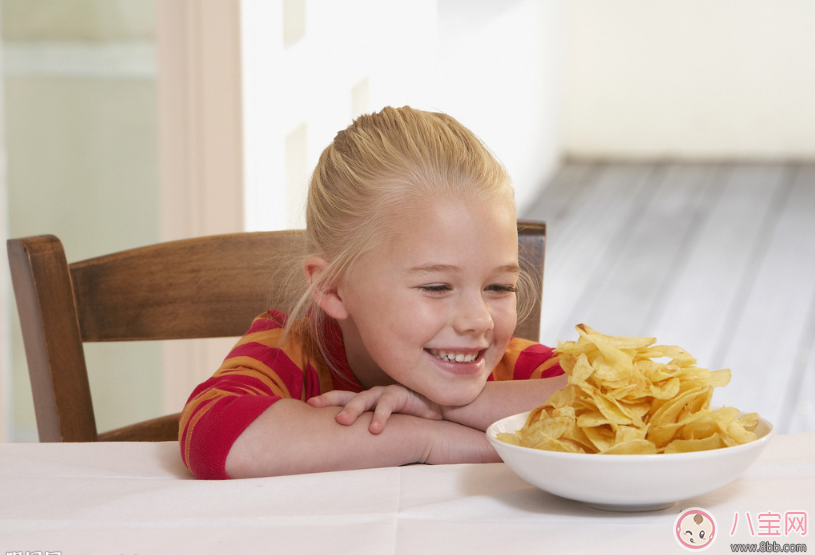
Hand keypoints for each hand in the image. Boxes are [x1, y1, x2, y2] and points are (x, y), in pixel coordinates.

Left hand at [307, 385, 443, 434]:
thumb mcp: (386, 426)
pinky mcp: (402, 394)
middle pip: (348, 395)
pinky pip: (388, 404)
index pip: (342, 398)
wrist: (440, 411)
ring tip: (343, 422)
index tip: (307, 403)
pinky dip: (380, 416)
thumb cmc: (411, 420)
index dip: (326, 399)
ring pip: (366, 398)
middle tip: (314, 405)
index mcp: (367, 402)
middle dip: (331, 400)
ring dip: (354, 408)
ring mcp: (387, 393)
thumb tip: (346, 453)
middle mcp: (374, 395)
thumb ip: (369, 433)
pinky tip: (375, 429)